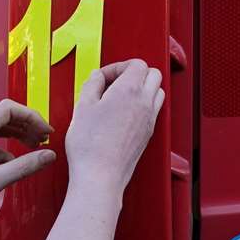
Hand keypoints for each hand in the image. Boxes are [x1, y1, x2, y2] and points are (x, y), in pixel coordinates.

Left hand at [0, 101, 54, 239]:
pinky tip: (12, 164)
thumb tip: (46, 155)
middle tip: (43, 137)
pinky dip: (5, 150)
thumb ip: (23, 167)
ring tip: (33, 145)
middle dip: (26, 124)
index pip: (7, 109)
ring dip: (16, 135)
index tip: (45, 129)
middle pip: (2, 117)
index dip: (30, 116)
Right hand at [63, 59, 163, 194]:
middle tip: (114, 83)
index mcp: (129, 90)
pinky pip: (153, 110)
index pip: (137, 64)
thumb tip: (97, 77)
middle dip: (134, 73)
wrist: (100, 176)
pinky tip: (124, 114)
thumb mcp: (82, 107)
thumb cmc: (90, 145)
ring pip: (157, 92)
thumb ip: (91, 85)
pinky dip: (143, 105)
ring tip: (120, 97)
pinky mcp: (148, 134)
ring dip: (142, 88)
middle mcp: (144, 103)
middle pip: (153, 74)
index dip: (118, 66)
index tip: (103, 77)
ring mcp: (149, 119)